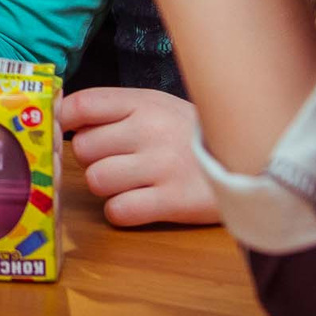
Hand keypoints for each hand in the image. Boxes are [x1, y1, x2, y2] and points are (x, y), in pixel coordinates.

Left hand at [59, 87, 218, 227]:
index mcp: (144, 103)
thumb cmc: (192, 136)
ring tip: (129, 184)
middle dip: (92, 159)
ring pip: (96, 180)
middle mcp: (150, 130)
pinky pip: (119, 211)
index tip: (66, 132)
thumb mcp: (159, 107)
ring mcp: (162, 166)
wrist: (252, 160)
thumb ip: (116, 109)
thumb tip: (63, 115)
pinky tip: (138, 204)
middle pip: (83, 148)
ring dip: (106, 187)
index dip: (63, 121)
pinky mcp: (173, 201)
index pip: (82, 105)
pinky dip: (121, 212)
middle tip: (115, 162)